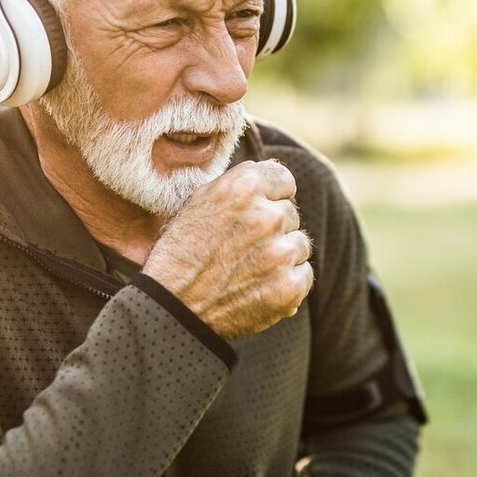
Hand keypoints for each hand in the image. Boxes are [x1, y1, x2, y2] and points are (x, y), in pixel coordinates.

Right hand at [142, 160, 313, 339]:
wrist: (172, 308)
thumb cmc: (179, 254)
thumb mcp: (198, 203)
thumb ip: (238, 182)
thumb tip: (274, 168)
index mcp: (244, 188)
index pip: (284, 179)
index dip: (269, 196)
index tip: (253, 213)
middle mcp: (267, 216)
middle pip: (290, 214)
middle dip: (271, 229)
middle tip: (239, 249)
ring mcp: (281, 253)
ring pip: (299, 245)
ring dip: (280, 255)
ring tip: (246, 270)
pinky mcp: (290, 287)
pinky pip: (303, 275)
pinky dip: (285, 282)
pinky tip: (256, 287)